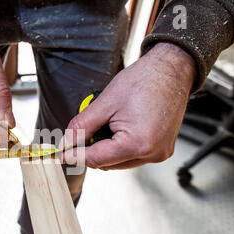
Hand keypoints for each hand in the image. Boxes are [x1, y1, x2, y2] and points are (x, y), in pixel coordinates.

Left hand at [62, 42, 195, 169]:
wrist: (172, 69)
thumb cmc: (144, 80)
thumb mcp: (105, 103)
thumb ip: (82, 126)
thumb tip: (66, 143)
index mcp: (138, 144)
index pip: (96, 159)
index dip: (75, 156)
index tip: (61, 153)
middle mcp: (151, 154)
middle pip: (106, 164)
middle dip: (90, 150)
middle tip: (82, 132)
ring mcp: (159, 154)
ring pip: (118, 162)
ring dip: (105, 149)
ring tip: (107, 124)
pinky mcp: (162, 150)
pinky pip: (132, 156)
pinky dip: (119, 147)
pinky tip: (118, 128)